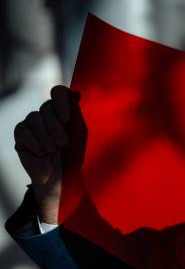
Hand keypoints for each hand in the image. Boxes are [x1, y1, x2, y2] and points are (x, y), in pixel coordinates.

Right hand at [14, 85, 79, 223]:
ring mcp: (32, 123)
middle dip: (56, 128)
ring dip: (47, 137)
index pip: (58, 92)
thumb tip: (74, 93)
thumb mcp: (79, 133)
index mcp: (63, 110)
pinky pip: (23, 131)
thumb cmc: (73, 155)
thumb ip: (75, 113)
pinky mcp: (21, 134)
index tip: (67, 119)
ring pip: (34, 118)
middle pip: (46, 106)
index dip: (61, 102)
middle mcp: (47, 114)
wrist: (61, 177)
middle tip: (63, 143)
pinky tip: (41, 153)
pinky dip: (35, 143)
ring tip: (53, 150)